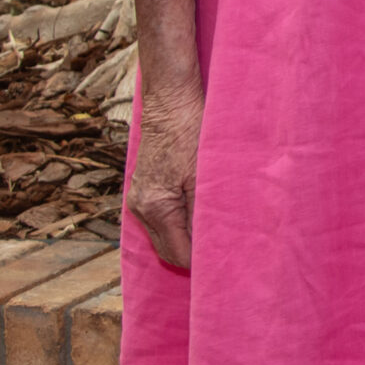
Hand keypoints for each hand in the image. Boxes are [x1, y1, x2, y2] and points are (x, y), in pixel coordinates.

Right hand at [126, 76, 204, 268]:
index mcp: (157, 208)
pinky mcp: (144, 187)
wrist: (170, 101)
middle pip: (168, 248)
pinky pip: (160, 217)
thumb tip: (210, 243)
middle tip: (223, 251)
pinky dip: (178, 222)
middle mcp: (141, 208)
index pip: (178, 253)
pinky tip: (198, 216)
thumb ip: (203, 212)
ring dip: (185, 238)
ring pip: (164, 234)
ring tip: (214, 233)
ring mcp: (139, 198)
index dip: (200, 262)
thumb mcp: (203, 176)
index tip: (224, 262)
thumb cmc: (191, 133)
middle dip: (192, 253)